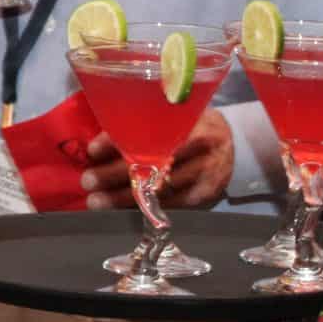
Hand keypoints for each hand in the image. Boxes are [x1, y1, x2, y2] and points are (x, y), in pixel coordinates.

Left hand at [81, 109, 233, 209]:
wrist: (234, 142)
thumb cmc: (194, 123)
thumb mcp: (177, 111)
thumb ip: (149, 118)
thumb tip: (101, 134)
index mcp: (190, 118)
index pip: (148, 131)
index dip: (118, 141)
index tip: (92, 150)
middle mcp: (200, 146)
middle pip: (151, 163)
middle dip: (114, 174)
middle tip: (88, 181)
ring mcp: (204, 172)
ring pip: (158, 189)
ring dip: (123, 198)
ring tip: (96, 202)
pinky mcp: (206, 193)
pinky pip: (171, 204)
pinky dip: (145, 208)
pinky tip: (122, 210)